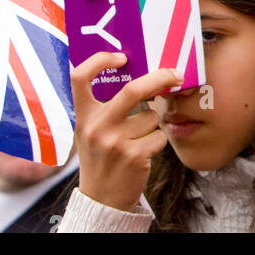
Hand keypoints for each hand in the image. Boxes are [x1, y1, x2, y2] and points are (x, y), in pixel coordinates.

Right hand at [70, 52, 178, 211]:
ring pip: (151, 117)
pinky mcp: (134, 156)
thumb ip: (106, 107)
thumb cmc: (102, 158)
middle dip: (159, 78)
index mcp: (84, 116)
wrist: (102, 198)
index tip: (121, 56)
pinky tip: (143, 153)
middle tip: (174, 74)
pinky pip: (159, 136)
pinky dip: (157, 142)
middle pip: (132, 90)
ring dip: (152, 126)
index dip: (99, 60)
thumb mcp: (93, 131)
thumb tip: (142, 76)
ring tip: (137, 141)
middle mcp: (96, 127)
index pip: (80, 77)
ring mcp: (115, 142)